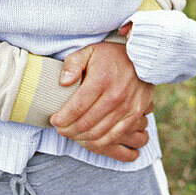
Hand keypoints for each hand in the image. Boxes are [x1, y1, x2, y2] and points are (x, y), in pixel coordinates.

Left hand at [50, 42, 153, 162]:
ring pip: (98, 134)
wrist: (142, 58)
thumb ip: (73, 63)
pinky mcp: (134, 115)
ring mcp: (126, 108)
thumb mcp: (90, 51)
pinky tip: (88, 139)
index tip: (53, 120)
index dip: (61, 118)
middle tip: (59, 129)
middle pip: (85, 124)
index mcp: (101, 80)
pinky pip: (113, 137)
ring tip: (71, 134)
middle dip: (67, 130)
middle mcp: (115, 97)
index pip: (76, 108)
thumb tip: (63, 82)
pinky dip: (98, 143)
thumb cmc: (111, 56)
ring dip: (80, 138)